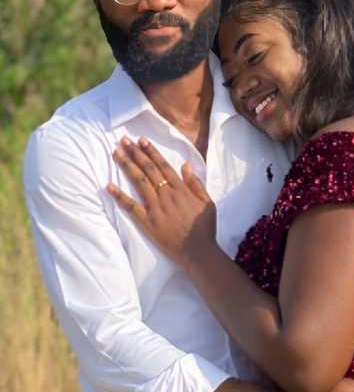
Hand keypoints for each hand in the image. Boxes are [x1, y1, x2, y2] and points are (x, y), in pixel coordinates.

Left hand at [106, 137, 216, 266]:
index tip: (142, 140)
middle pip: (148, 170)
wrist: (198, 250)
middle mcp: (167, 195)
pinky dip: (119, 196)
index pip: (163, 166)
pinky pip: (131, 207)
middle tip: (124, 141)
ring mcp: (155, 208)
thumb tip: (186, 166)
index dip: (152, 152)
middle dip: (136, 154)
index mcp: (181, 189)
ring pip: (139, 182)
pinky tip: (108, 186)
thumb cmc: (204, 227)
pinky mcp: (147, 222)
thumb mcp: (208, 202)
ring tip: (116, 153)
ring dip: (127, 166)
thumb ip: (196, 184)